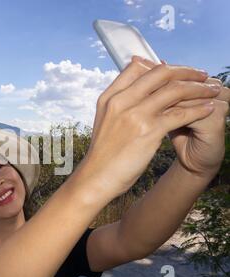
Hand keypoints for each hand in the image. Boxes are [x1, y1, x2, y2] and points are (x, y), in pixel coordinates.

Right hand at [87, 56, 220, 196]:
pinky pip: (180, 114)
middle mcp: (121, 101)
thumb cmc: (103, 153)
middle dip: (186, 71)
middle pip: (160, 73)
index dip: (162, 66)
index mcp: (110, 97)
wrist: (96, 177)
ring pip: (174, 90)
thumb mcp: (105, 121)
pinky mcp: (148, 132)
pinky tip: (209, 109)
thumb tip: (138, 93)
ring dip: (198, 88)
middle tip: (202, 75)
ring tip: (211, 90)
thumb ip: (120, 103)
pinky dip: (199, 109)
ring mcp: (134, 115)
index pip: (138, 67)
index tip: (177, 72)